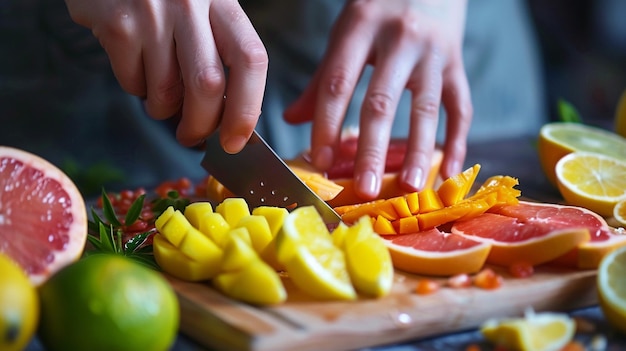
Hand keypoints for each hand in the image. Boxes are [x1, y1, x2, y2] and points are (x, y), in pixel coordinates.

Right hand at [64, 0, 267, 151]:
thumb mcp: (204, 9)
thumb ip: (220, 53)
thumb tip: (230, 117)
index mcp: (222, 1)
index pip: (250, 59)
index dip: (246, 107)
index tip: (236, 139)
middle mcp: (189, 4)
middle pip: (207, 86)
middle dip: (200, 125)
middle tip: (193, 136)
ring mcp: (151, 12)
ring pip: (165, 93)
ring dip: (163, 108)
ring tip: (161, 93)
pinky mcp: (116, 23)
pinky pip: (132, 82)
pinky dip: (137, 89)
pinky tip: (138, 67)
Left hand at [284, 0, 471, 198]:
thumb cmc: (379, 8)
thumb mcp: (346, 32)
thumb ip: (322, 78)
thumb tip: (292, 120)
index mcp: (361, 27)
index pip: (337, 83)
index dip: (326, 124)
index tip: (319, 161)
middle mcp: (399, 39)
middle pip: (380, 102)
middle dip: (371, 149)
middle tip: (364, 189)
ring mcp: (433, 53)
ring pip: (425, 108)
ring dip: (418, 152)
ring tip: (410, 188)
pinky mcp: (458, 64)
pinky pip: (461, 106)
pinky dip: (456, 140)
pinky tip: (449, 172)